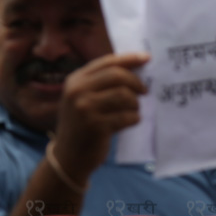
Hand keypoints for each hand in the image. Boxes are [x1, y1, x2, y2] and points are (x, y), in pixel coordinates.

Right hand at [51, 52, 149, 179]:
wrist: (68, 157)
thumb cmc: (81, 124)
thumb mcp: (82, 98)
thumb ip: (102, 83)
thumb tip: (135, 68)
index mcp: (75, 80)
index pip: (107, 62)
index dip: (129, 59)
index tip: (147, 58)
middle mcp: (77, 91)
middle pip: (117, 75)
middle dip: (136, 82)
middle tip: (145, 91)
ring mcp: (85, 109)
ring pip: (124, 95)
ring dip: (135, 103)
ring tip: (134, 110)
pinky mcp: (96, 126)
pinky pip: (126, 116)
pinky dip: (134, 118)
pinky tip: (132, 121)